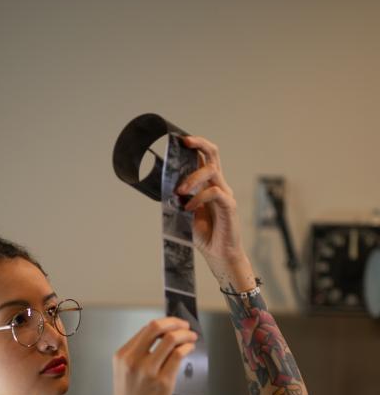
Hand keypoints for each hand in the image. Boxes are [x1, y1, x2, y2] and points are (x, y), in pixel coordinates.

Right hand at [108, 317, 197, 394]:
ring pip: (170, 339)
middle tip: (185, 326)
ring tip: (192, 337)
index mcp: (121, 356)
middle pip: (156, 327)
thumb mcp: (125, 374)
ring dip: (185, 335)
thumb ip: (138, 356)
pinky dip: (187, 348)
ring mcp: (147, 371)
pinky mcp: (162, 382)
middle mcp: (132, 360)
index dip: (164, 323)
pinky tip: (190, 350)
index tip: (175, 324)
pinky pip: (178, 355)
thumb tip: (164, 338)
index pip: (146, 329)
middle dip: (175, 322)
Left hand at [176, 135, 246, 273]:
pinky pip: (214, 193)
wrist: (219, 255)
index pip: (204, 157)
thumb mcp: (185, 214)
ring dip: (192, 178)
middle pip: (213, 155)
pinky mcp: (229, 206)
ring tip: (179, 192)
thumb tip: (164, 188)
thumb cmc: (204, 235)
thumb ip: (179, 200)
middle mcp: (218, 185)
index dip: (195, 145)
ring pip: (211, 171)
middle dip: (199, 144)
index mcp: (208, 184)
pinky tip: (188, 208)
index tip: (180, 139)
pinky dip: (199, 198)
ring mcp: (225, 194)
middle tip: (184, 142)